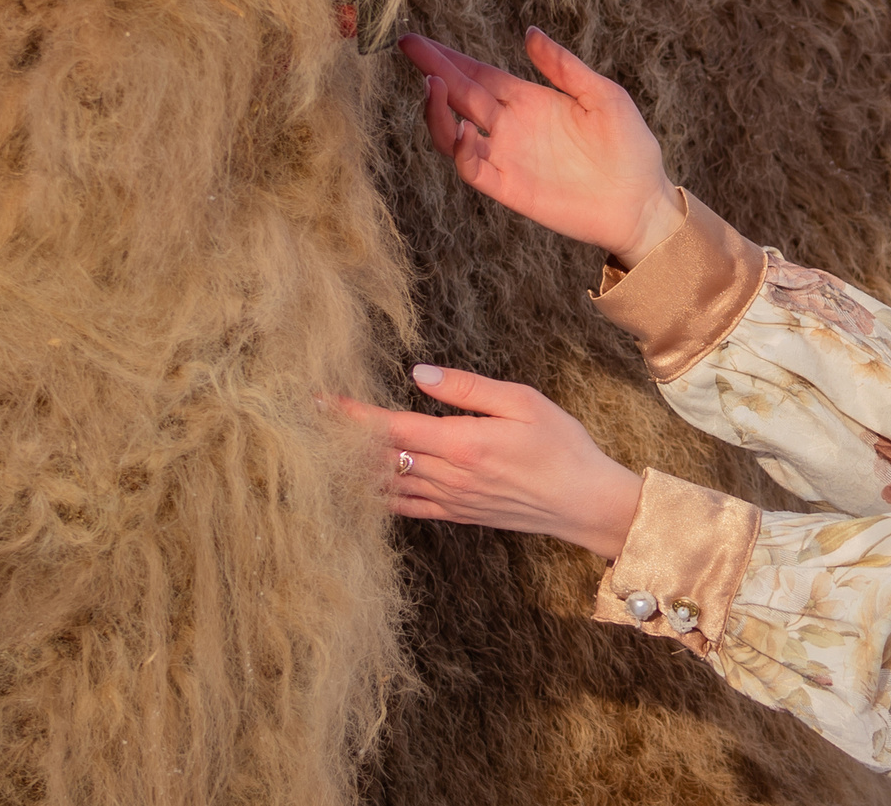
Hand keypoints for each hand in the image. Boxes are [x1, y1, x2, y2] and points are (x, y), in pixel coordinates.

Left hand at [335, 365, 644, 558]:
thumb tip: (418, 375)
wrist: (585, 503)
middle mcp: (449, 477)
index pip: (390, 428)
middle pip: (379, 458)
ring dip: (353, 470)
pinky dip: (378, 497)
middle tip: (305, 424)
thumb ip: (467, 388)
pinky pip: (406, 508)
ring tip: (321, 453)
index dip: (350, 416)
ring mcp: (451, 501)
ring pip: (387, 486)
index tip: (318, 401)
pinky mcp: (458, 515)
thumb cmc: (561, 445)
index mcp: (462, 444)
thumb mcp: (522, 402)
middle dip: (340, 441)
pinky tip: (360, 487)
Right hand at [398, 28, 682, 266]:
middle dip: (432, 70)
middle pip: (459, 95)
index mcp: (528, 99)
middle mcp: (510, 126)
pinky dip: (462, 151)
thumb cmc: (630, 147)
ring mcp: (508, 157)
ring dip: (438, 110)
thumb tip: (530, 32)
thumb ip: (564, 66)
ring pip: (454, 133)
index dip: (447, 57)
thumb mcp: (603, 95)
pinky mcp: (511, 188)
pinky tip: (465, 129)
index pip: (477, 73)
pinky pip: (474, 169)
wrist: (642, 202)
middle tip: (406, 46)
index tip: (416, 40)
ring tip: (432, 84)